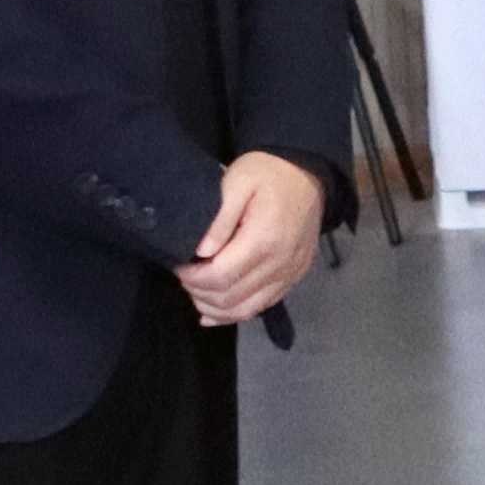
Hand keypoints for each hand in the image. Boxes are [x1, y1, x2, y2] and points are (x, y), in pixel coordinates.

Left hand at [181, 152, 326, 325]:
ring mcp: (291, 272)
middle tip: (185, 277)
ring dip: (216, 308)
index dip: (192, 278)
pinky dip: (236, 312)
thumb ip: (219, 219)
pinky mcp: (295, 275)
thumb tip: (201, 253)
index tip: (177, 266)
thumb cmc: (266, 173)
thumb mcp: (236, 183)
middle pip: (231, 298)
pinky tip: (216, 309)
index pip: (220, 277)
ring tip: (197, 293)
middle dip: (199, 293)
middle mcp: (281, 263)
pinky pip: (263, 305)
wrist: (307, 172)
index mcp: (264, 240)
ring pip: (246, 309)